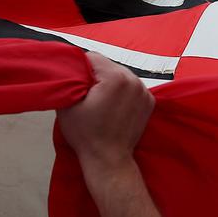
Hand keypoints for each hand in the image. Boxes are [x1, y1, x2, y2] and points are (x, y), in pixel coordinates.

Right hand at [58, 52, 152, 173]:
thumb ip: (69, 79)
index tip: (75, 81)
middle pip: (109, 65)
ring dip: (110, 83)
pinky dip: (123, 92)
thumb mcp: (68, 104)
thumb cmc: (87, 134)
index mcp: (115, 78)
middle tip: (87, 93)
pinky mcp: (149, 101)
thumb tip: (68, 66)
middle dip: (97, 75)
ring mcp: (144, 91)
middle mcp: (133, 80)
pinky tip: (113, 106)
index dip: (80, 67)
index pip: (93, 57)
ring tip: (101, 101)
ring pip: (121, 75)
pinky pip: (132, 87)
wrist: (108, 159)